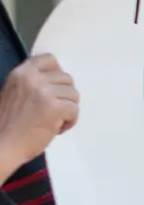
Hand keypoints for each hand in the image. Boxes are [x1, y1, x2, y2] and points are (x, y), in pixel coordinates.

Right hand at [0, 54, 78, 179]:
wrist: (2, 145)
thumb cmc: (8, 124)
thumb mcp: (13, 93)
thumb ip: (30, 84)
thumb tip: (55, 80)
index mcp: (21, 73)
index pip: (49, 59)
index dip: (57, 73)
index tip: (55, 88)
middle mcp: (33, 79)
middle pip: (66, 78)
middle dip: (64, 95)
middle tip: (54, 111)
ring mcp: (44, 92)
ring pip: (73, 94)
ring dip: (68, 109)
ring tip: (54, 121)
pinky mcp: (55, 108)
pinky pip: (75, 109)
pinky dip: (70, 121)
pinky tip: (57, 128)